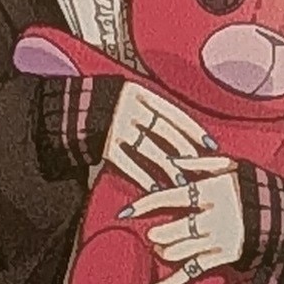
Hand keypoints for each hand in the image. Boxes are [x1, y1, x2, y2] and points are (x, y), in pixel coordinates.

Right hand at [100, 81, 219, 191]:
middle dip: (184, 151)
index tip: (211, 145)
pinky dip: (142, 176)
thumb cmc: (111, 105)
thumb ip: (154, 111)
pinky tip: (155, 188)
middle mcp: (130, 108)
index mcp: (141, 94)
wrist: (72, 106)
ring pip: (148, 149)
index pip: (174, 113)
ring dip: (167, 167)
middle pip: (164, 132)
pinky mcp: (104, 145)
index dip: (194, 130)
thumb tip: (184, 132)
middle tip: (201, 167)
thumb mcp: (132, 99)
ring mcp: (117, 126)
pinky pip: (127, 163)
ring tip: (181, 181)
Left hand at [128, 165, 252, 283]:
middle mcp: (216, 217)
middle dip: (161, 233)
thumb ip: (201, 162)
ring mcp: (221, 240)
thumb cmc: (256, 186)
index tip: (127, 211)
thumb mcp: (233, 165)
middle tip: (154, 235)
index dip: (148, 203)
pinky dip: (169, 283)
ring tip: (162, 250)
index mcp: (215, 191)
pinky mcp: (226, 258)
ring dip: (168, 251)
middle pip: (177, 228)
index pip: (173, 197)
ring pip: (183, 250)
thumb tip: (171, 161)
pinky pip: (192, 272)